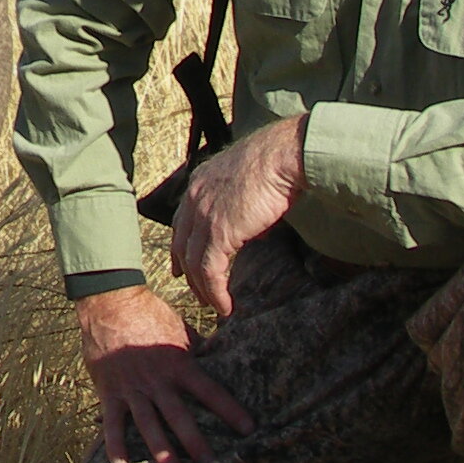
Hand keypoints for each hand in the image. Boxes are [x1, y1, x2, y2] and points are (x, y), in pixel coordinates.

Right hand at [76, 283, 254, 462]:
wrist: (110, 303)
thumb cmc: (150, 314)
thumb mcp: (180, 329)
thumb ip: (198, 348)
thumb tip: (222, 354)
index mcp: (178, 364)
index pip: (209, 390)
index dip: (229, 410)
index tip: (248, 429)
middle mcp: (157, 380)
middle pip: (179, 415)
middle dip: (194, 440)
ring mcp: (132, 388)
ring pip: (148, 423)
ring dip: (160, 448)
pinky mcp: (110, 391)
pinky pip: (112, 422)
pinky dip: (115, 443)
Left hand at [169, 111, 308, 320]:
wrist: (282, 156)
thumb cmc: (278, 164)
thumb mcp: (251, 183)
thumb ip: (245, 207)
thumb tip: (257, 230)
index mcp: (199, 182)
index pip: (181, 221)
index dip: (181, 246)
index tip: (182, 266)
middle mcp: (194, 198)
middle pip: (182, 244)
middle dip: (188, 272)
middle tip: (196, 293)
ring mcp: (203, 215)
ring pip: (194, 263)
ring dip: (203, 289)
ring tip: (213, 305)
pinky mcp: (218, 233)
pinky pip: (210, 272)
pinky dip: (215, 293)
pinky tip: (224, 306)